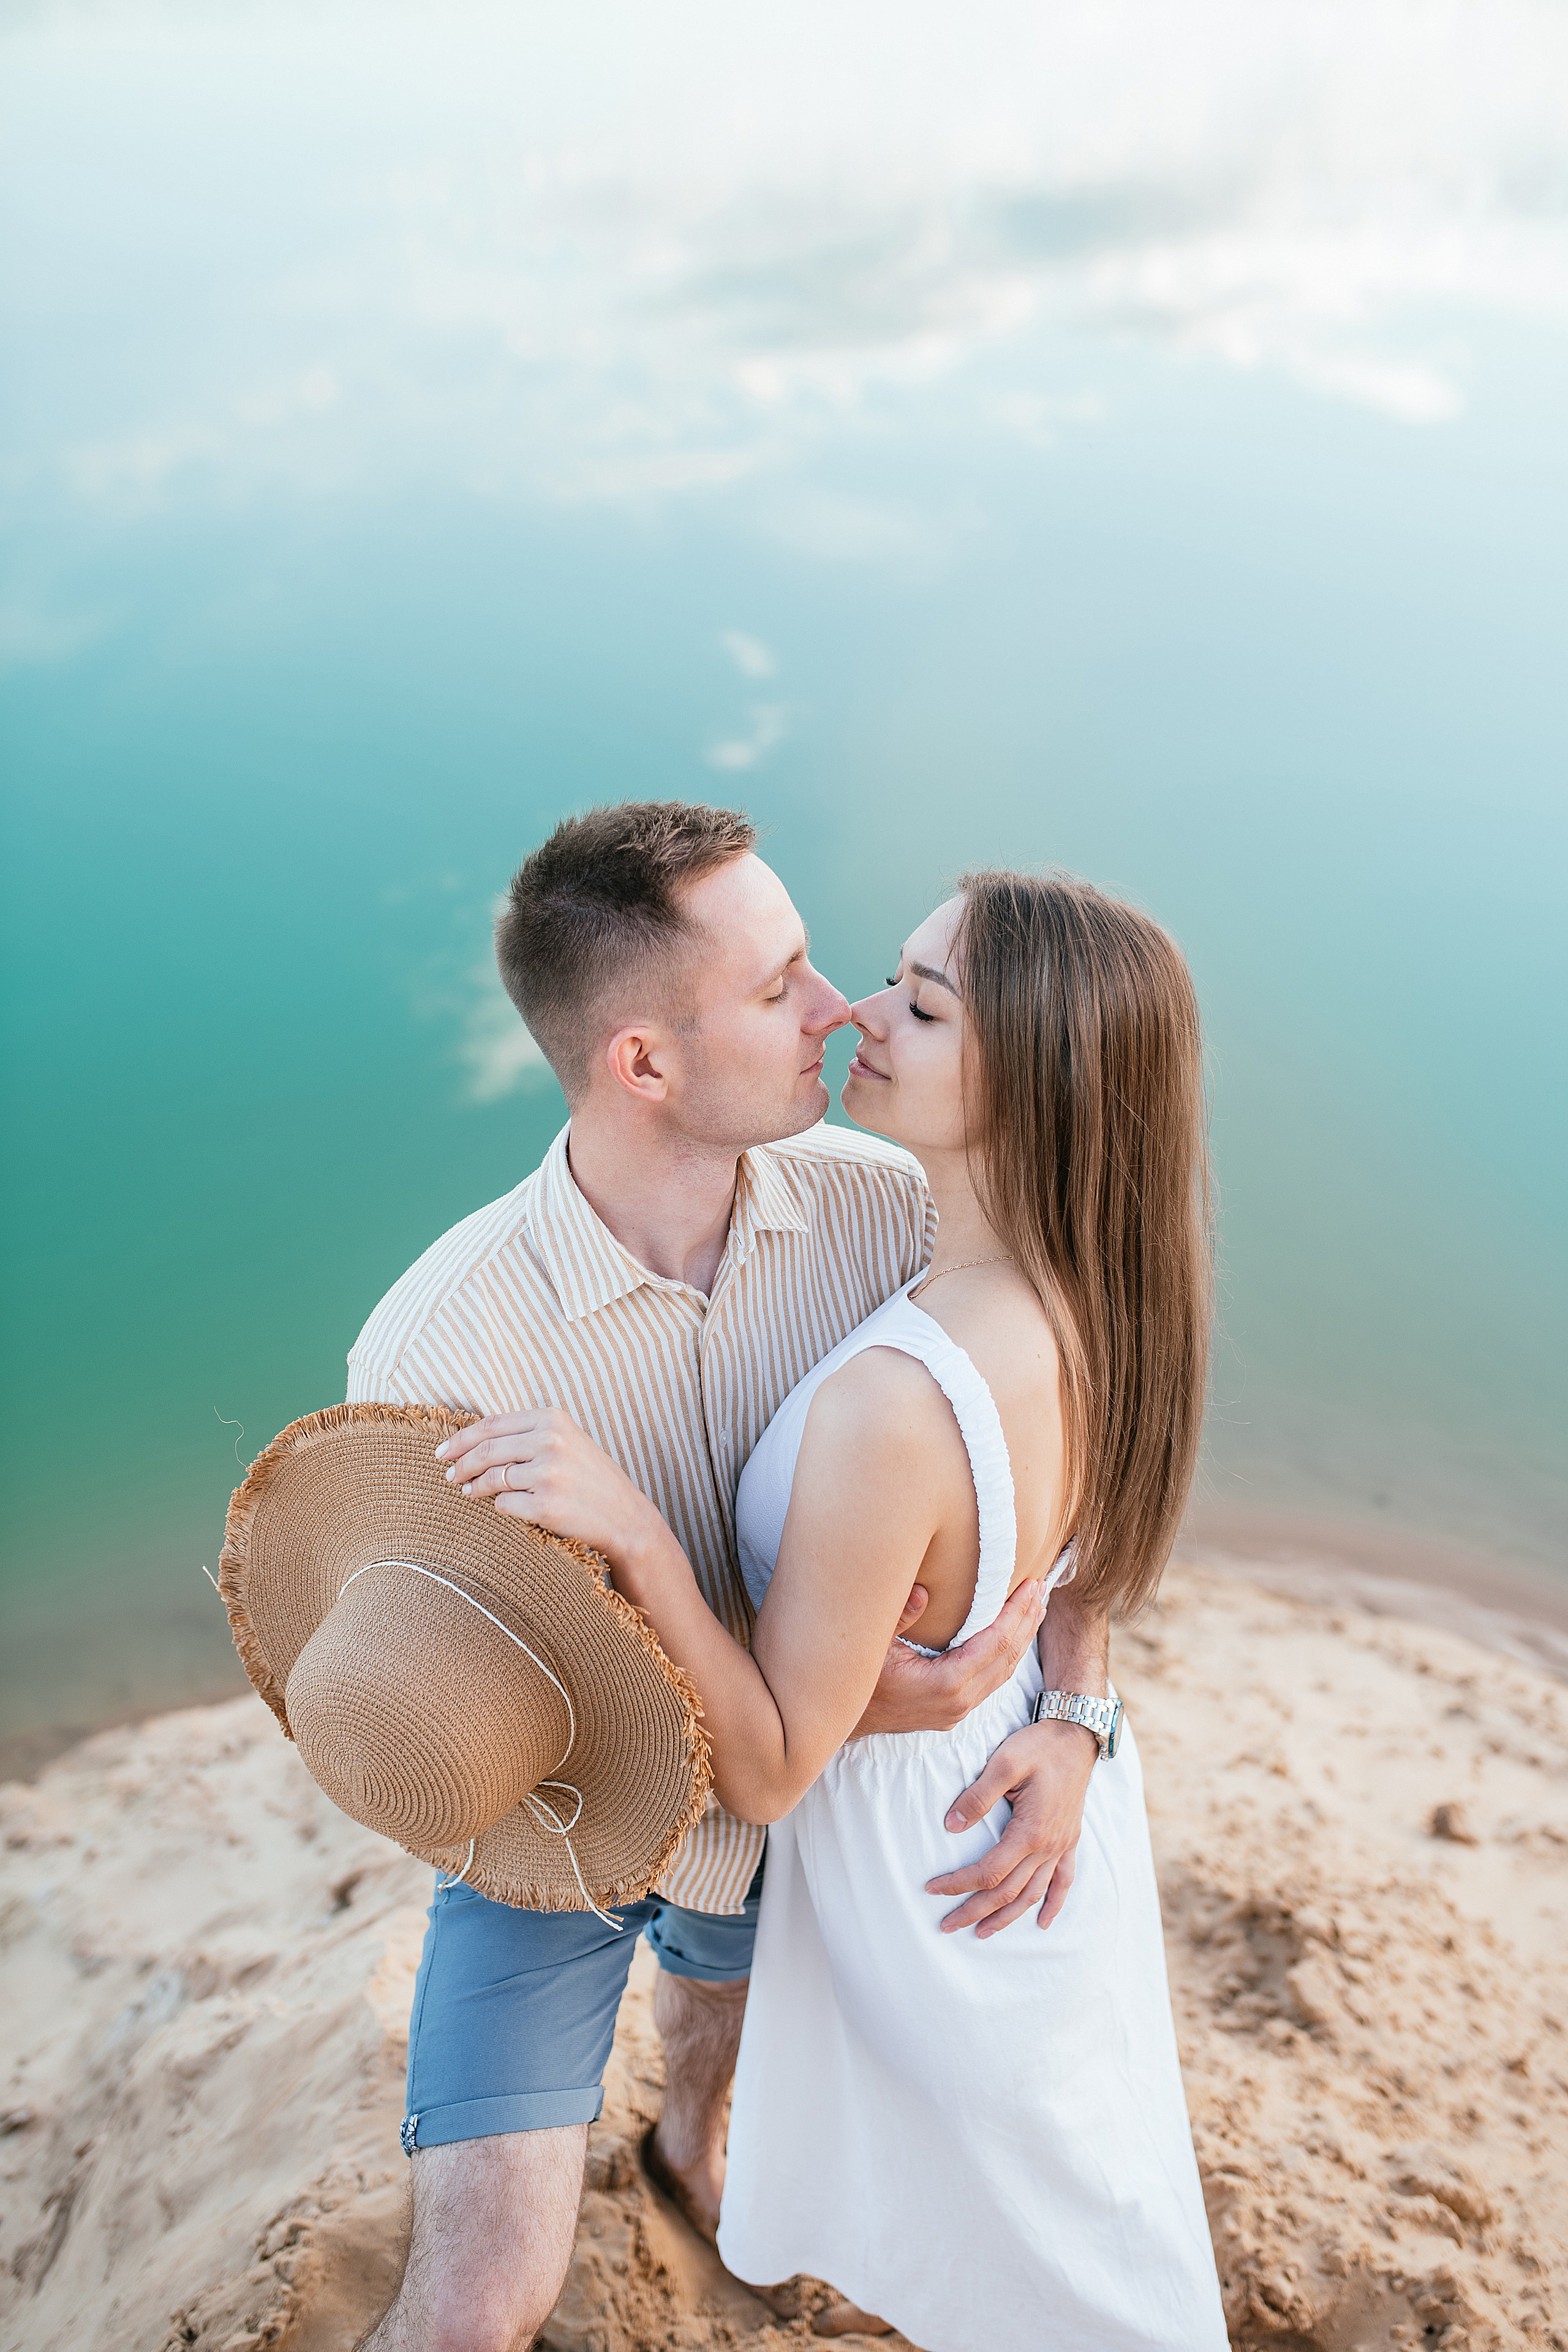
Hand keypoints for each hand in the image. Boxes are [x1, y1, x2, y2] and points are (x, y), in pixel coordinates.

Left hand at [434, 1409, 660, 1566]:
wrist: (625, 1517)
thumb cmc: (591, 1480)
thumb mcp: (567, 1442)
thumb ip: (528, 1435)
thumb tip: (473, 1441)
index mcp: (553, 1420)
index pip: (492, 1424)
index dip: (462, 1438)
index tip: (444, 1451)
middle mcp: (550, 1441)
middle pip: (486, 1449)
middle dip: (460, 1464)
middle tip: (448, 1475)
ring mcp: (548, 1473)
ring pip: (492, 1477)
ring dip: (473, 1487)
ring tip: (468, 1492)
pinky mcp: (545, 1504)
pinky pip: (505, 1505)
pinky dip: (501, 1508)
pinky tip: (508, 1508)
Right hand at [849, 1578, 1046, 1737]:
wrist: (842, 1720)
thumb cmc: (856, 1679)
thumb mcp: (871, 1645)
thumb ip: (899, 1617)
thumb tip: (923, 1591)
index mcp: (946, 1683)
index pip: (995, 1642)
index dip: (1016, 1611)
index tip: (1031, 1584)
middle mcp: (959, 1700)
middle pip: (1007, 1657)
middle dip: (1027, 1620)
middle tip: (1043, 1588)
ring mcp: (957, 1709)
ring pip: (1003, 1671)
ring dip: (1021, 1638)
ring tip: (1036, 1607)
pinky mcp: (953, 1710)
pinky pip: (991, 1679)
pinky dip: (1006, 1654)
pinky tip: (1011, 1637)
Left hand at [926, 1718, 1096, 1935]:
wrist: (1076, 1735)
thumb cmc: (1038, 1746)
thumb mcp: (1003, 1763)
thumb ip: (977, 1797)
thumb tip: (951, 1826)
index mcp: (1029, 1832)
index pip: (988, 1872)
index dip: (959, 1885)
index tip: (932, 1888)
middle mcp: (1047, 1846)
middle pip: (1008, 1893)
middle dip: (975, 1912)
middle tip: (947, 1926)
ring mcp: (1061, 1845)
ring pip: (1033, 1894)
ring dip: (1007, 1917)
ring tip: (982, 1932)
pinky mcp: (1069, 1840)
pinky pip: (1064, 1881)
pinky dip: (1054, 1904)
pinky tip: (1044, 1922)